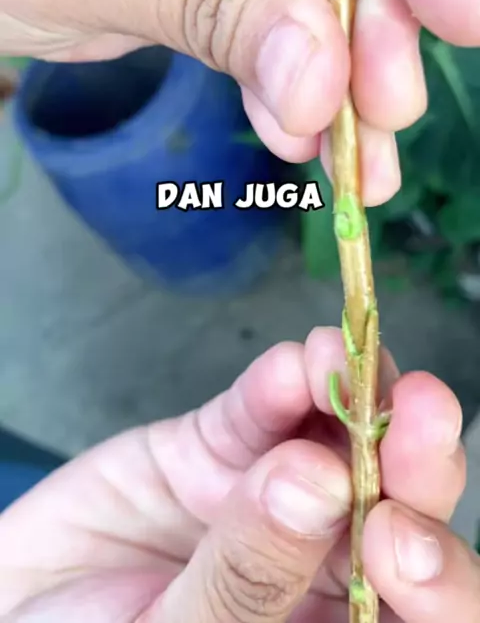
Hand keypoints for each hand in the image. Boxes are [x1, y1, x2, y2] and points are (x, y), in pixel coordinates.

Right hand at [0, 327, 475, 622]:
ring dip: (353, 392)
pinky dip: (276, 383)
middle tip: (422, 407)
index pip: (416, 608)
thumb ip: (245, 578)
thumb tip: (320, 480)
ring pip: (337, 437)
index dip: (439, 571)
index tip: (401, 539)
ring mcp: (270, 493)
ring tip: (341, 358)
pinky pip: (258, 407)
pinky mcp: (219, 442)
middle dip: (414, 458)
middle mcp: (316, 560)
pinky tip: (286, 367)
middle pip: (394, 506)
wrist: (14, 603)